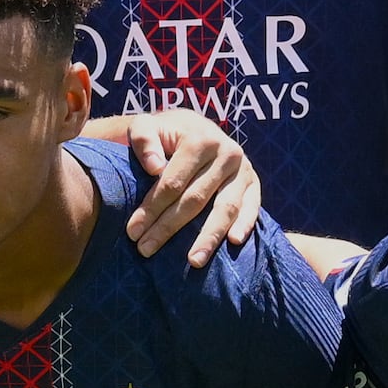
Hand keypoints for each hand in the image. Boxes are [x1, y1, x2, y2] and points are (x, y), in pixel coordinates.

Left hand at [80, 105, 265, 260]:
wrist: (194, 127)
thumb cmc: (165, 133)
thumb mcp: (147, 125)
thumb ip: (144, 140)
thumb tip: (155, 168)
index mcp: (200, 140)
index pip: (173, 182)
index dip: (152, 208)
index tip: (133, 231)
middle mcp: (226, 153)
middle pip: (195, 199)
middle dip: (168, 228)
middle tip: (146, 249)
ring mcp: (243, 170)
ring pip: (225, 208)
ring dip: (209, 237)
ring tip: (193, 261)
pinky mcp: (253, 183)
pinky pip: (252, 206)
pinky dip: (245, 224)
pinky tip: (234, 242)